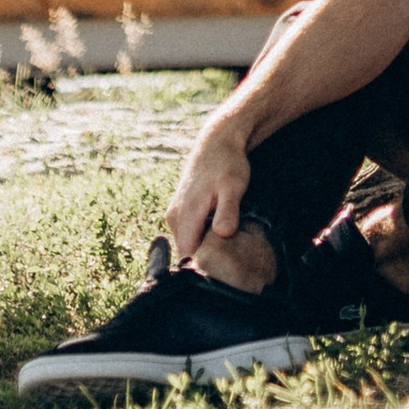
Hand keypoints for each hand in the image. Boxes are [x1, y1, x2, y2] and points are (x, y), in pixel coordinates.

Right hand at [164, 111, 254, 262]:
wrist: (218, 141)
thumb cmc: (228, 163)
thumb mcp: (233, 186)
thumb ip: (228, 211)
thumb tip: (223, 233)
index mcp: (185, 215)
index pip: (187, 256)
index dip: (205, 266)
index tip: (224, 268)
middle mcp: (175, 217)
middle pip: (187, 252)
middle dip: (206, 258)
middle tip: (230, 258)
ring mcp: (175, 213)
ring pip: (188, 243)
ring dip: (205, 246)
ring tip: (226, 242)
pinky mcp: (181, 210)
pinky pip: (189, 233)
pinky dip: (203, 236)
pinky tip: (219, 229)